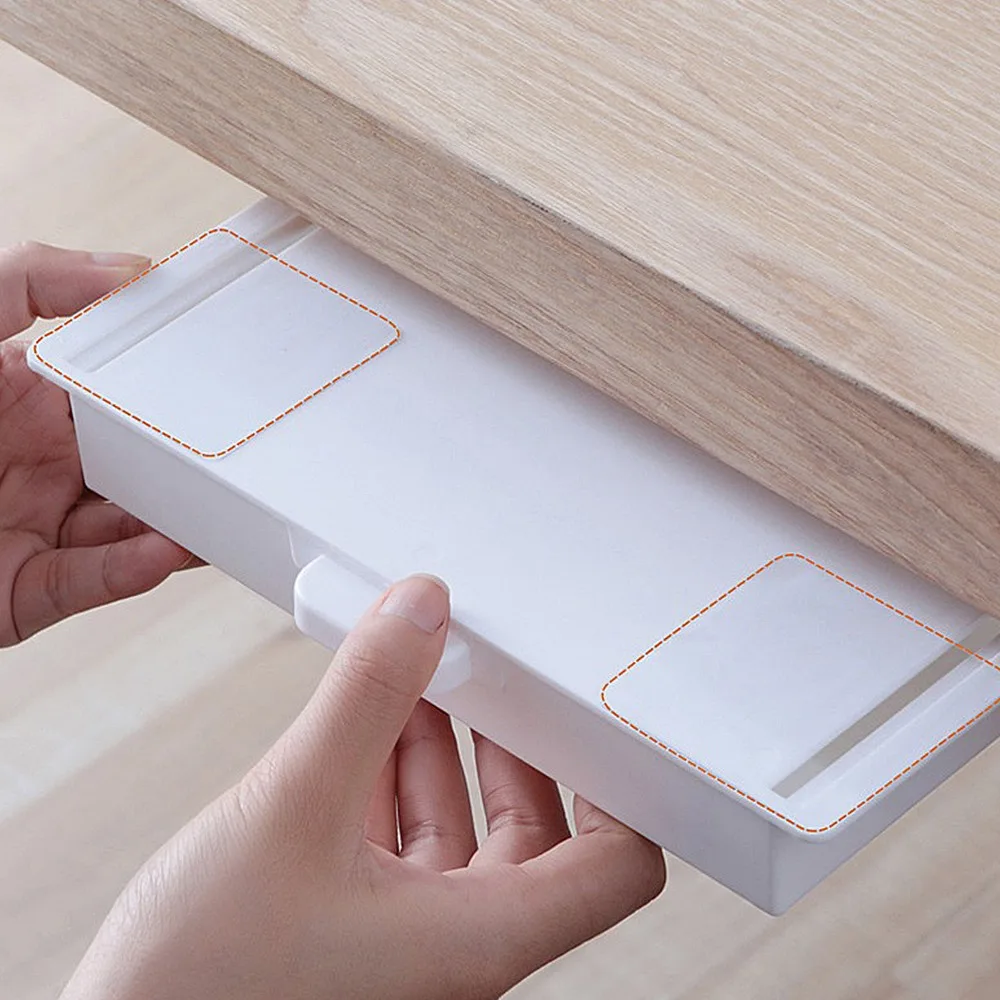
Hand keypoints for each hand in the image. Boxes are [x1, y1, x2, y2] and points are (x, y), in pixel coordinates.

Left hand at [0, 241, 192, 644]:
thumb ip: (31, 282)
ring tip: (222, 512)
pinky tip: (166, 549)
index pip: (123, 399)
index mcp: (29, 404)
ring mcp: (34, 530)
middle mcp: (40, 468)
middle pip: (141, 469)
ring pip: (130, 531)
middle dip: (193, 468)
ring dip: (179, 525)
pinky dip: (130, 568)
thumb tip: (128, 269)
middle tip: (243, 458)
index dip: (173, 394)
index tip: (222, 383)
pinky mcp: (23, 592)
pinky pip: (89, 581)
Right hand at [62, 575, 665, 999]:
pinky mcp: (351, 933)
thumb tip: (420, 612)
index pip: (613, 867)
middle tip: (492, 675)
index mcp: (476, 939)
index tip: (596, 719)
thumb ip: (365, 699)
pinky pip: (399, 842)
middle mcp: (454, 947)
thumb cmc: (198, 988)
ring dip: (442, 750)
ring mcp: (402, 942)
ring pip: (457, 831)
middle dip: (511, 743)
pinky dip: (390, 778)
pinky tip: (365, 727)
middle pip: (534, 832)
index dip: (621, 788)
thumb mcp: (291, 808)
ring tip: (421, 677)